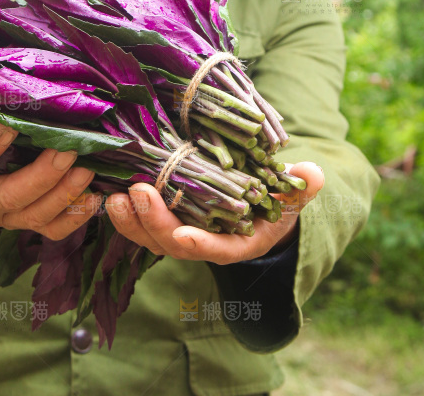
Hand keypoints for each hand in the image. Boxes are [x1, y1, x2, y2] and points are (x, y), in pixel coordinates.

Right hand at [0, 120, 97, 237]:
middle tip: (67, 151)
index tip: (7, 126)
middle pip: (12, 196)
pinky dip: (76, 217)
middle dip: (41, 176)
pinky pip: (53, 229)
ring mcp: (6, 217)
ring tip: (87, 168)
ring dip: (65, 194)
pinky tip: (96, 196)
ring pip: (37, 215)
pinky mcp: (26, 221)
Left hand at [105, 162, 323, 263]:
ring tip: (117, 197)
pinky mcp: (165, 218)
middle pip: (174, 243)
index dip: (201, 244)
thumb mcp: (292, 193)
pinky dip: (127, 211)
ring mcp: (182, 231)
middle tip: (139, 193)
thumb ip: (301, 186)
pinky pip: (141, 221)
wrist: (254, 206)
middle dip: (155, 222)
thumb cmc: (274, 199)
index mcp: (237, 242)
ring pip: (151, 236)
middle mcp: (205, 242)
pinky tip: (110, 189)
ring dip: (132, 221)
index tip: (183, 235)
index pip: (216, 249)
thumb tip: (313, 174)